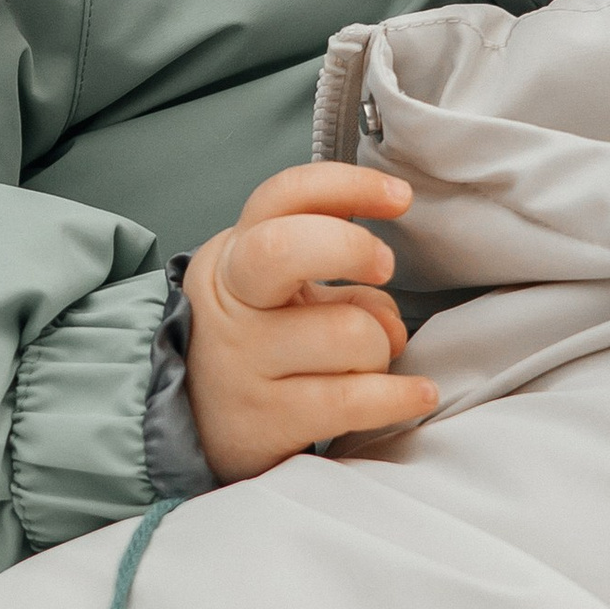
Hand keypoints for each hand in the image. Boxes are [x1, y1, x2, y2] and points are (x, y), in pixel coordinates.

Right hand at [181, 163, 439, 483]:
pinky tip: (415, 394)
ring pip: (348, 333)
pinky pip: (351, 400)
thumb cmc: (252, 342)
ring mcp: (243, 360)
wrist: (194, 423)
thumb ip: (335, 283)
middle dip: (352, 248)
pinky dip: (397, 397)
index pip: (284, 197)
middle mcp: (231, 301)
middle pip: (288, 248)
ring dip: (380, 347)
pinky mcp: (265, 418)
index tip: (399, 196)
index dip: (347, 185)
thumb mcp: (276, 292)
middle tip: (383, 266)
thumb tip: (392, 316)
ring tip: (367, 363)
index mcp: (235, 255)